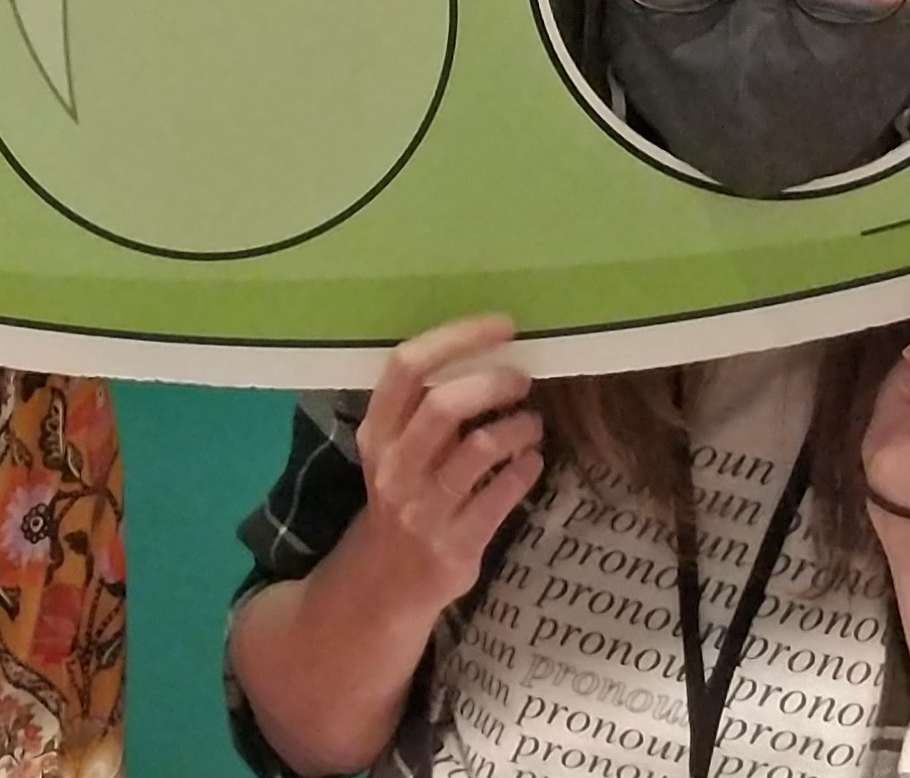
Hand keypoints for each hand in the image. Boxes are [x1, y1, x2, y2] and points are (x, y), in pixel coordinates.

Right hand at [348, 314, 545, 613]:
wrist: (385, 584)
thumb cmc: (402, 498)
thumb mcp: (394, 451)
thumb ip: (425, 409)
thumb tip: (489, 353)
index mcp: (377, 432)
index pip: (406, 367)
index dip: (456, 338)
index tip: (502, 325)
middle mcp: (395, 467)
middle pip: (443, 406)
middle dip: (492, 383)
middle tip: (522, 379)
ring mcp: (424, 509)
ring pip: (480, 449)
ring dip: (518, 428)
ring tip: (531, 425)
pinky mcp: (456, 544)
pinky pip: (503, 495)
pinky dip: (526, 470)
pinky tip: (533, 462)